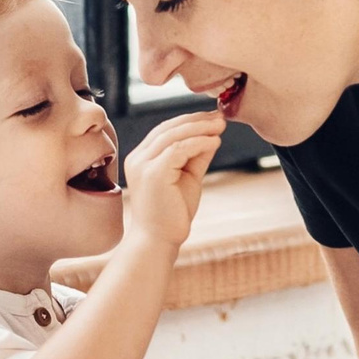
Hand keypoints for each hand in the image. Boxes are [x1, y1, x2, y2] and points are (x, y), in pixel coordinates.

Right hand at [120, 110, 226, 250]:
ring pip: (173, 135)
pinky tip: (214, 141)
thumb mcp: (187, 178)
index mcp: (142, 158)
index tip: (212, 119)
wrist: (158, 241)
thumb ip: (196, 156)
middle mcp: (138, 158)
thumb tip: (213, 135)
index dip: (189, 121)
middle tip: (219, 116)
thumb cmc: (172, 214)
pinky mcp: (152, 173)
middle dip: (196, 120)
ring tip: (220, 126)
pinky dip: (198, 142)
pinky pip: (178, 149)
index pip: (165, 131)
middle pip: (168, 128)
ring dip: (199, 128)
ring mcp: (142, 165)